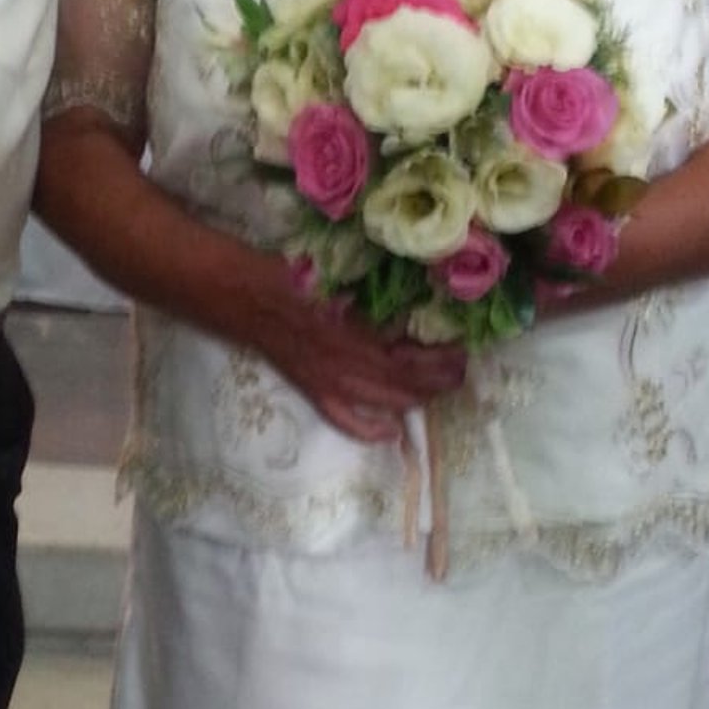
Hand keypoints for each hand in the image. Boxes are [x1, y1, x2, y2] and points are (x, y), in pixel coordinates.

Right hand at [251, 288, 466, 443]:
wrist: (246, 295)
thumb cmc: (293, 276)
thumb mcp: (340, 278)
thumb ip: (374, 300)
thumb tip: (413, 312)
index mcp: (356, 333)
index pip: (409, 358)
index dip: (439, 360)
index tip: (462, 349)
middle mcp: (347, 365)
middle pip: (405, 384)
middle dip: (438, 382)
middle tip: (459, 372)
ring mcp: (330, 383)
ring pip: (385, 402)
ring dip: (416, 400)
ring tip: (437, 391)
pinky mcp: (313, 391)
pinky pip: (345, 420)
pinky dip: (370, 430)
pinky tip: (391, 432)